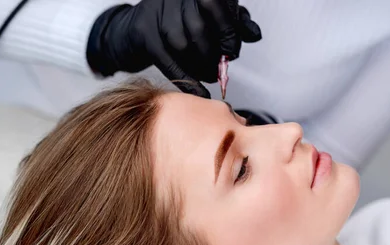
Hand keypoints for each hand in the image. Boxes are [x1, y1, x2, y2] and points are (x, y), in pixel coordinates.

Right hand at [86, 0, 260, 97]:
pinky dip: (187, 81)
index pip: (215, 5)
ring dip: (200, 68)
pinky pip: (168, 62)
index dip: (228, 31)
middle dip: (213, 54)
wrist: (136, 29)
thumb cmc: (178, 23)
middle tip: (220, 68)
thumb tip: (254, 34)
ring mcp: (155, 14)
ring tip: (209, 76)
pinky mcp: (143, 35)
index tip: (232, 51)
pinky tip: (200, 92)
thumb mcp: (210, 17)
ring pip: (182, 45)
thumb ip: (235, 22)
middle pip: (199, 28)